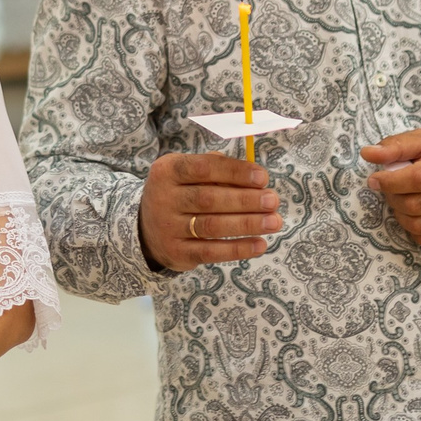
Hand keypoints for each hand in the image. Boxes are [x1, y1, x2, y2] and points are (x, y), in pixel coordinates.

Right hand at [138, 150, 280, 272]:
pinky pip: (211, 252)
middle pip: (209, 199)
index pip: (203, 168)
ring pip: (211, 226)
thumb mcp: (188, 174)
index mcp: (167, 171)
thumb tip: (256, 178)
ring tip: (273, 222)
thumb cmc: (180, 194)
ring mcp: (168, 227)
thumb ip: (217, 169)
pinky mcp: (177, 252)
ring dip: (247, 224)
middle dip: (246, 200)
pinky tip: (260, 244)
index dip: (235, 172)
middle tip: (273, 201)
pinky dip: (238, 249)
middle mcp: (163, 198)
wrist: (147, 229)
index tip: (262, 177)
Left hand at [361, 131, 420, 249]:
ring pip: (417, 226)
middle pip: (413, 205)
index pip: (416, 179)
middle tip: (390, 189)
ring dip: (401, 214)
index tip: (375, 179)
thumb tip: (368, 153)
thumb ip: (398, 145)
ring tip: (403, 201)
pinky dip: (414, 229)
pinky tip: (418, 215)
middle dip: (392, 198)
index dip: (389, 181)